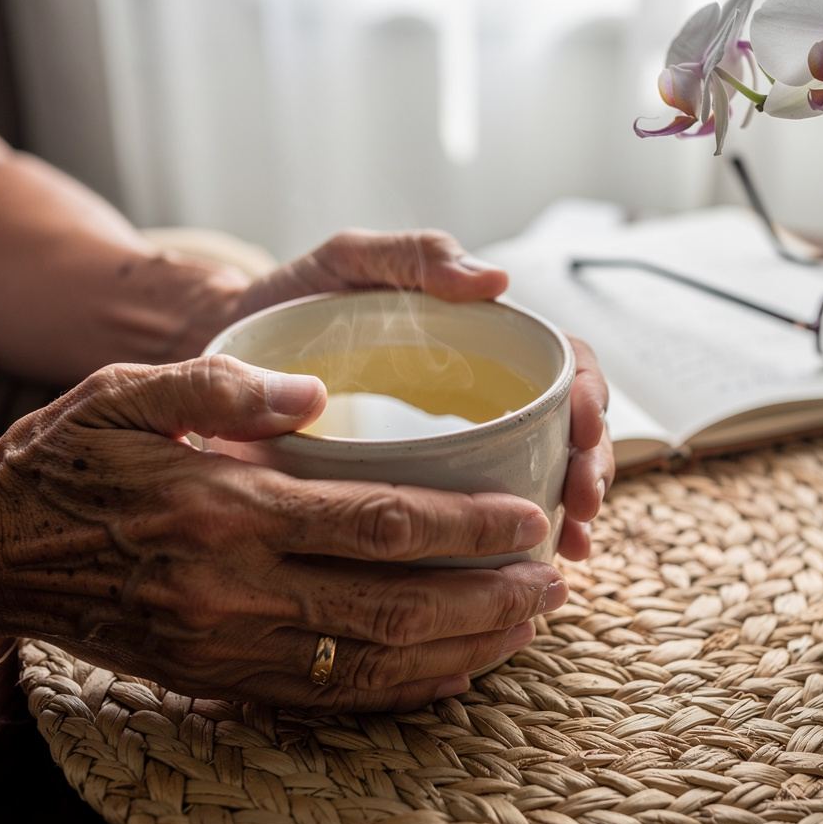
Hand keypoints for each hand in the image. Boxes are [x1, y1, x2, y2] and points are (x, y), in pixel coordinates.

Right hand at [0, 356, 568, 710]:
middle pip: (396, 606)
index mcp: (228, 508)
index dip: (468, 525)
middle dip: (490, 599)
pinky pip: (331, 699)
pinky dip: (404, 691)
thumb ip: (219, 385)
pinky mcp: (223, 678)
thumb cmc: (65, 461)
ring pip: (375, 665)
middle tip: (554, 584)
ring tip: (527, 628)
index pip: (381, 522)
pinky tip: (454, 672)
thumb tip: (312, 390)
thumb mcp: (123, 393)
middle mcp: (238, 588)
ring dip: (464, 650)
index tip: (531, 518)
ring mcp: (232, 646)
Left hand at [226, 228, 615, 558]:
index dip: (590, 397)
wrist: (233, 351)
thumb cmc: (294, 298)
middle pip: (566, 427)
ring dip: (566, 510)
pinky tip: (520, 567)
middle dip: (588, 466)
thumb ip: (415, 256)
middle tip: (582, 507)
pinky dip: (510, 539)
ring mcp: (461, 437)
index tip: (584, 433)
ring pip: (539, 473)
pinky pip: (484, 510)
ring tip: (569, 546)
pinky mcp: (427, 480)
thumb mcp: (352, 261)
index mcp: (483, 336)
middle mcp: (483, 389)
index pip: (565, 364)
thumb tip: (496, 281)